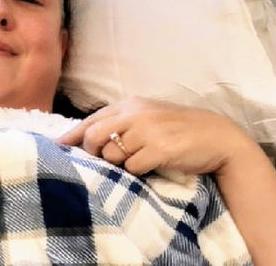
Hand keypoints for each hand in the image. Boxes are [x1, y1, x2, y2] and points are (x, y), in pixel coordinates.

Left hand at [55, 96, 258, 175]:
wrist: (218, 138)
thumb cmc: (179, 130)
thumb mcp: (148, 118)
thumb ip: (121, 123)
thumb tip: (87, 138)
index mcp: (131, 104)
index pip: (92, 119)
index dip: (72, 135)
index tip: (58, 147)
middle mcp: (137, 114)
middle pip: (93, 136)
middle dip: (92, 152)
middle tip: (103, 161)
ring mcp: (148, 131)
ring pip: (112, 153)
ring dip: (118, 163)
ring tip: (135, 162)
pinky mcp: (160, 149)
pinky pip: (132, 167)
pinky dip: (136, 171)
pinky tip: (149, 167)